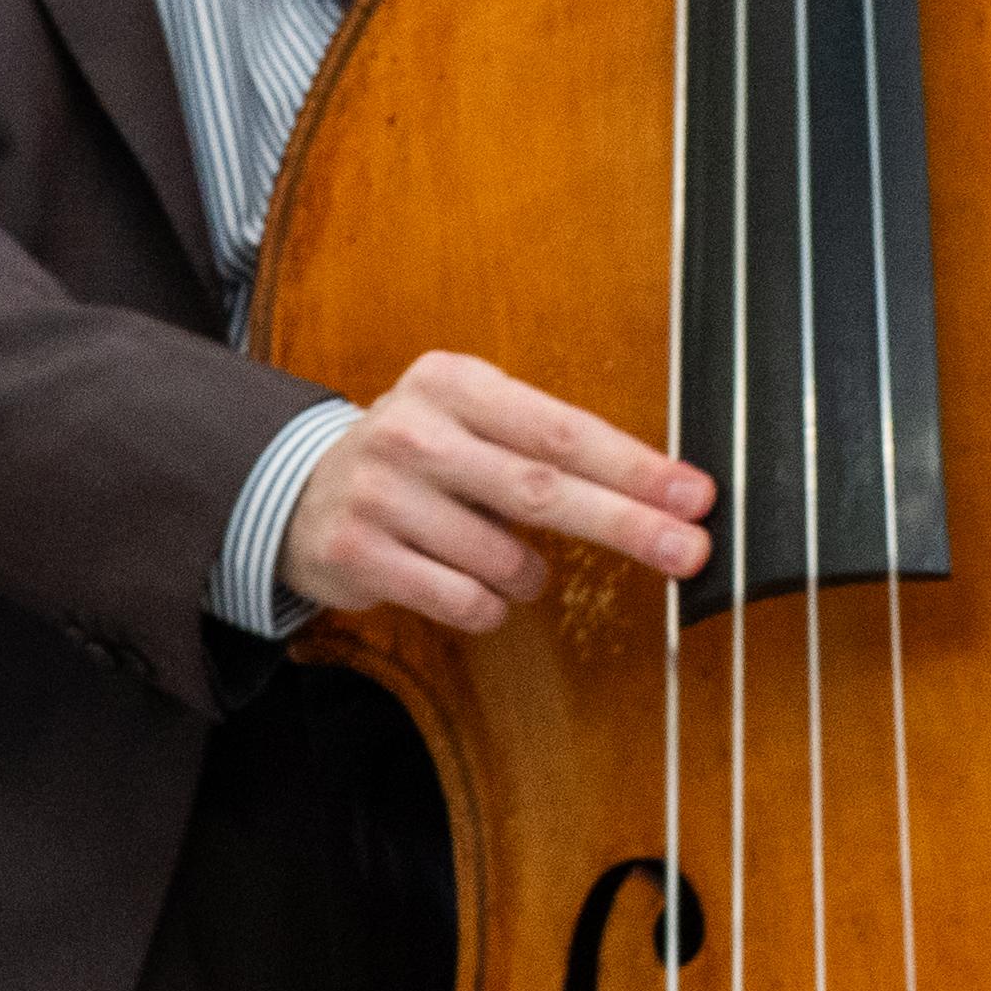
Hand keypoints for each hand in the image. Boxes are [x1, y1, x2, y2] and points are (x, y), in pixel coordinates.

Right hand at [280, 350, 715, 634]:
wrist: (297, 493)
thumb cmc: (417, 459)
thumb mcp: (470, 419)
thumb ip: (544, 441)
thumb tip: (657, 490)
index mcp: (452, 385)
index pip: (560, 430)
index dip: (633, 467)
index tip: (692, 495)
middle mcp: (411, 433)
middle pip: (541, 490)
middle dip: (624, 524)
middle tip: (685, 550)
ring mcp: (378, 495)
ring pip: (501, 557)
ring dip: (532, 575)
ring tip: (517, 568)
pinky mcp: (355, 555)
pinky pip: (459, 599)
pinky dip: (488, 606)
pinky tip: (476, 591)